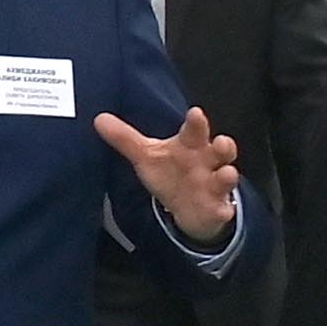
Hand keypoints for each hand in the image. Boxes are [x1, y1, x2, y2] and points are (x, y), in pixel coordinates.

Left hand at [95, 103, 241, 247]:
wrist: (189, 205)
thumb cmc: (171, 171)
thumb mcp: (147, 156)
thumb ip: (125, 139)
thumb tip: (98, 118)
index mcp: (191, 145)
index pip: (195, 130)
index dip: (196, 122)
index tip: (195, 113)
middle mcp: (208, 161)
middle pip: (220, 149)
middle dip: (223, 145)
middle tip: (221, 142)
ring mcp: (215, 184)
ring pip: (227, 176)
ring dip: (228, 175)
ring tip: (227, 173)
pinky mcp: (217, 208)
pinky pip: (223, 210)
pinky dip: (223, 211)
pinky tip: (223, 211)